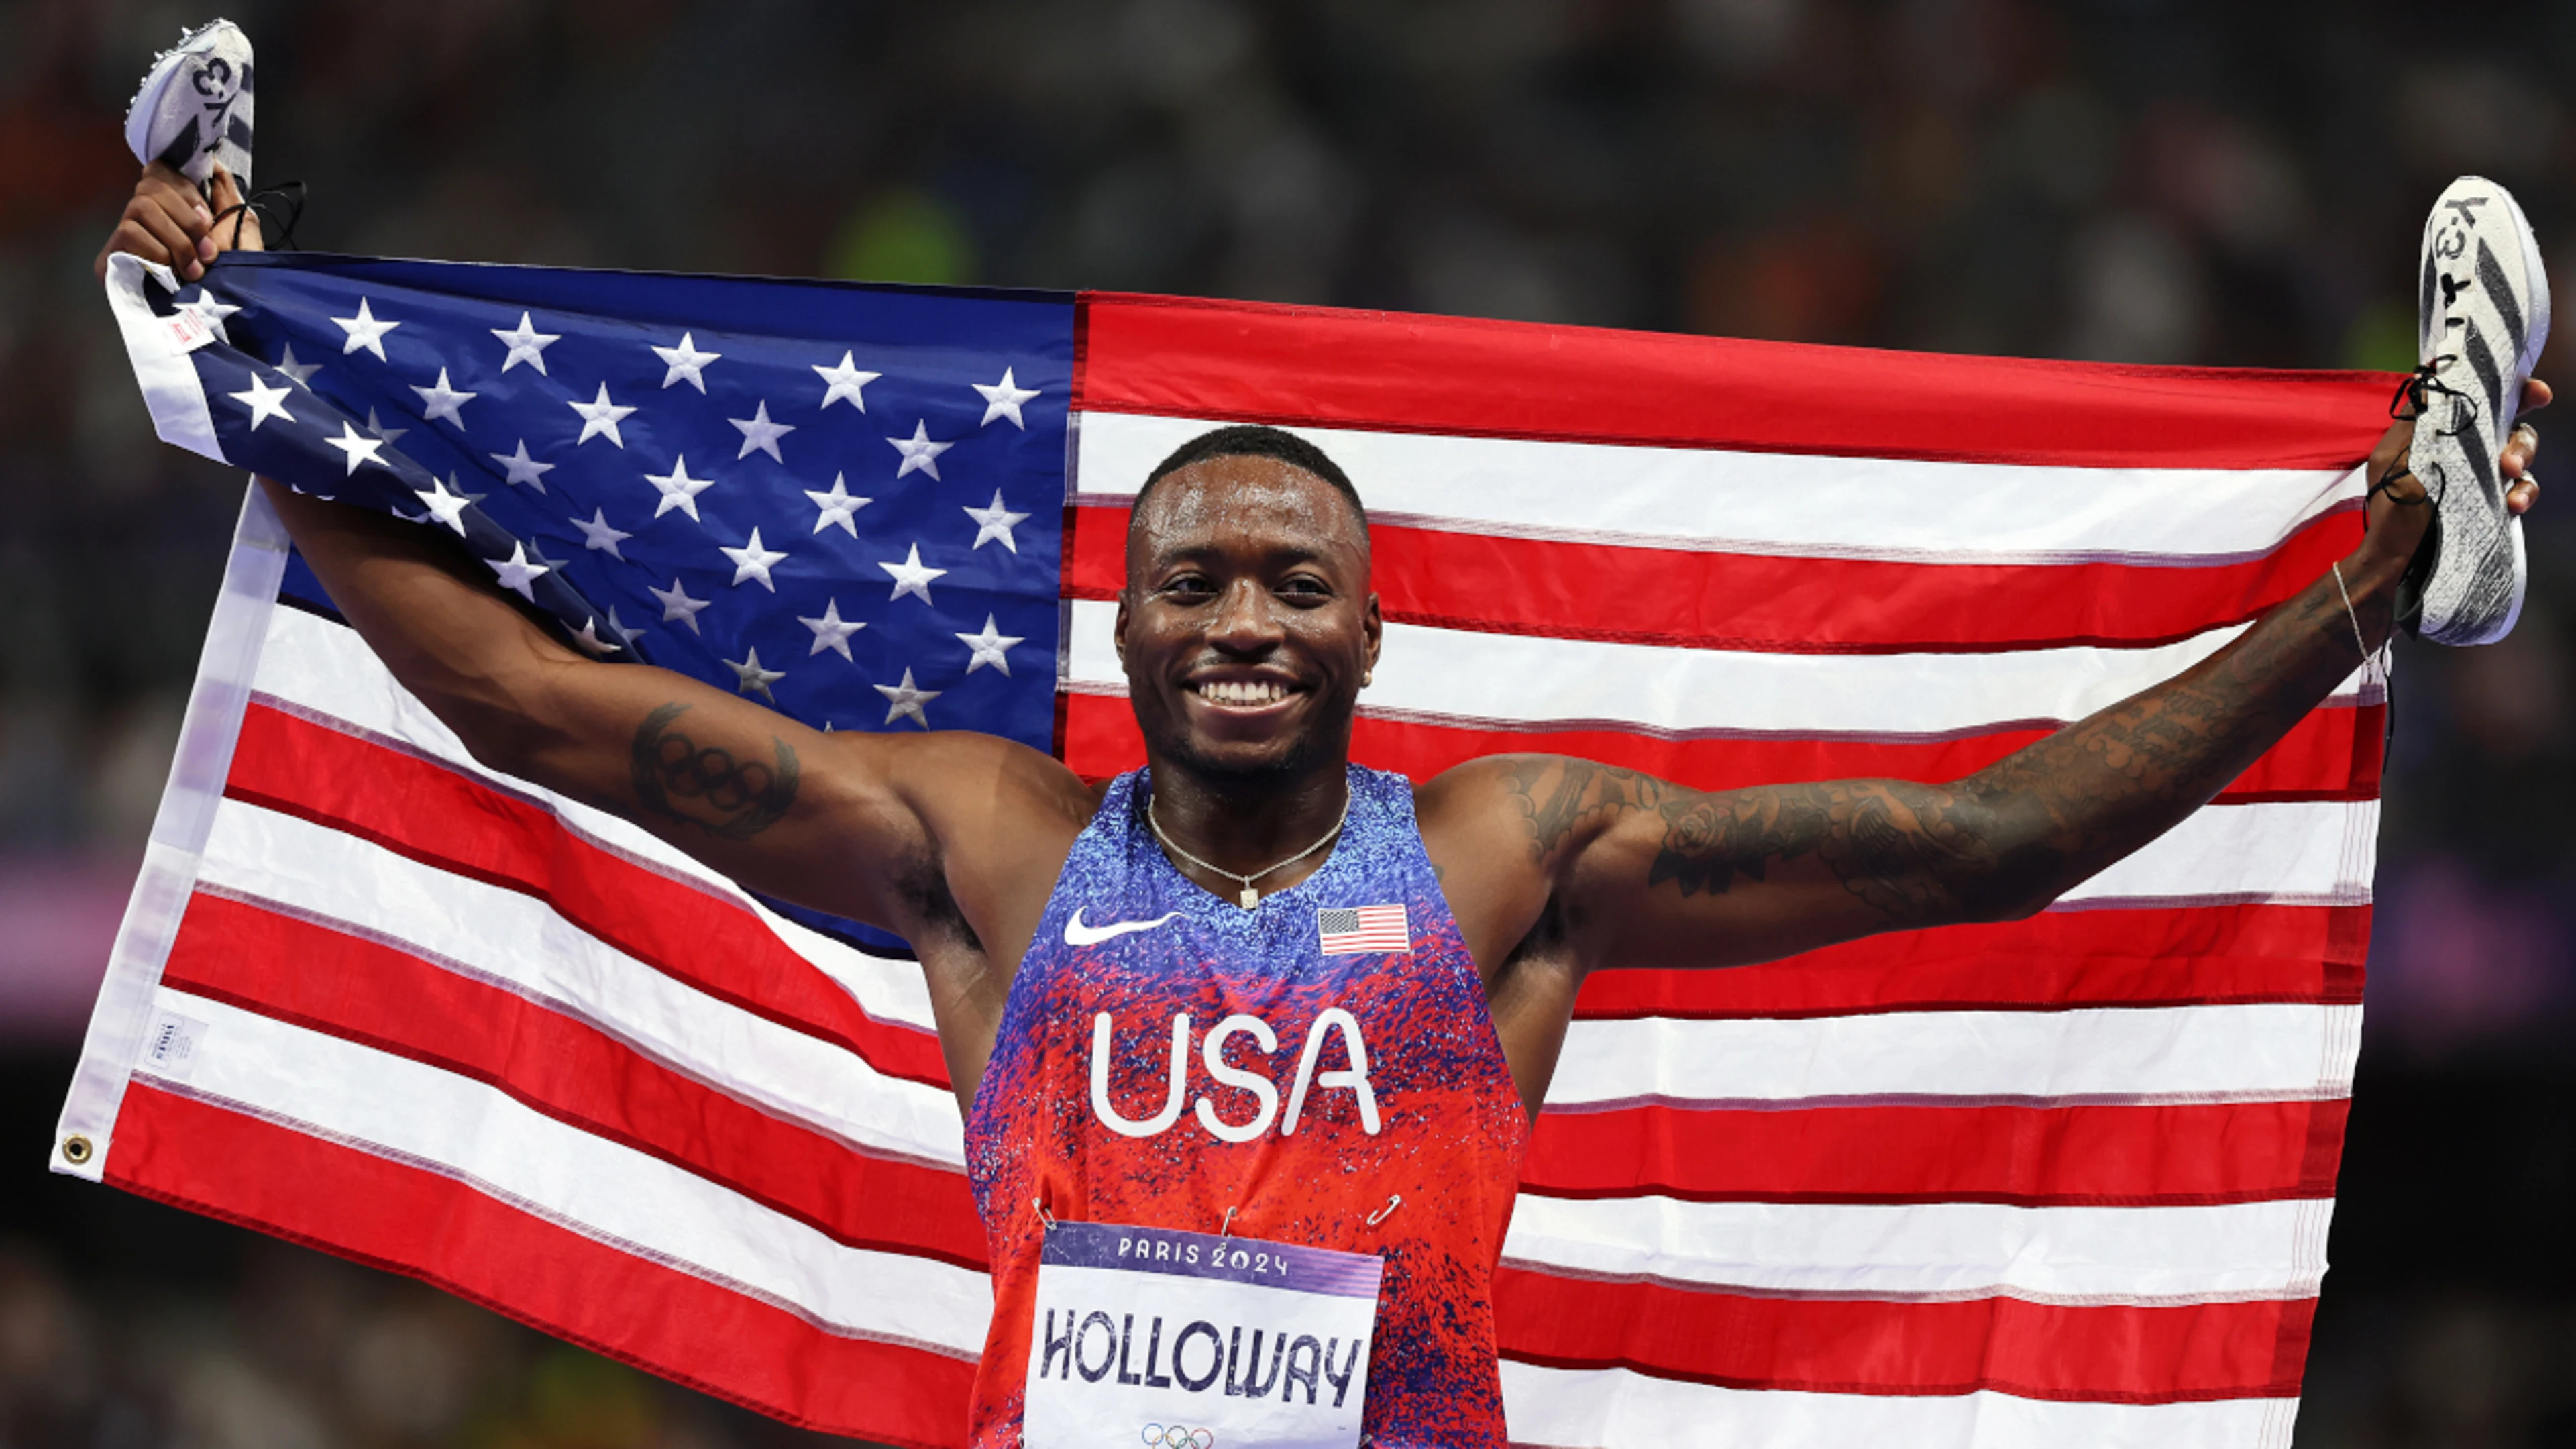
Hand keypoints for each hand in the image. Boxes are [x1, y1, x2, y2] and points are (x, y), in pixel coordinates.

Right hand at [92, 162, 261, 284]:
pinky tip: (170, 273)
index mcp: (172, 208)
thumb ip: (225, 194)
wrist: (223, 321)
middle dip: (187, 220)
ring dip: (176, 240)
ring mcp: (125, 237)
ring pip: (141, 207)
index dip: (185, 190)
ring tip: (194, 270)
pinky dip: (158, 252)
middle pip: (151, 186)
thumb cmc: (235, 279)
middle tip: (207, 253)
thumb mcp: (239, 231)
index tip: (208, 219)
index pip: (160, 170)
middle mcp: (144, 217)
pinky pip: (129, 232)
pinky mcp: (111, 259)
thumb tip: (210, 162)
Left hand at [2358, 376, 2546, 568]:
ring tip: (2509, 472)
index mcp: (2447, 431)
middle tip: (2510, 453)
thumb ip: (2416, 420)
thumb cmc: (2389, 505)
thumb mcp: (2392, 457)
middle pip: (2514, 426)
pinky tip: (2514, 503)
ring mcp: (2486, 477)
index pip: (2484, 400)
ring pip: (2522, 455)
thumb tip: (2432, 377)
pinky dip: (2524, 493)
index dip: (2514, 390)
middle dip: (2520, 434)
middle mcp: (2471, 450)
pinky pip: (2523, 490)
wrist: (2394, 559)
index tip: (2533, 391)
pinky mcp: (2496, 504)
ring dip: (2522, 459)